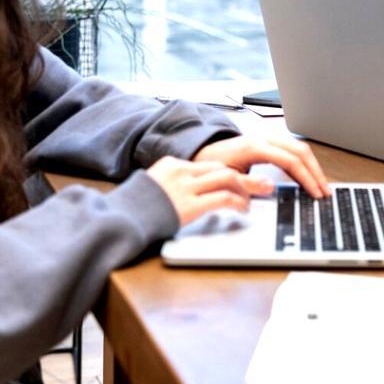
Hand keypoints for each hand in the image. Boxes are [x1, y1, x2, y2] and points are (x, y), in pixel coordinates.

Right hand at [144, 156, 272, 226]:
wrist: (120, 219)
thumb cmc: (133, 209)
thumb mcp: (152, 187)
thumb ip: (171, 186)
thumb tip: (187, 194)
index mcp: (172, 164)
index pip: (208, 164)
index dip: (228, 173)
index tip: (240, 179)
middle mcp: (181, 171)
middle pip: (222, 168)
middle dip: (245, 176)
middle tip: (263, 183)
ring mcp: (186, 187)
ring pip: (228, 178)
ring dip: (248, 187)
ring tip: (261, 194)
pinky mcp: (190, 205)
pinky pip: (222, 198)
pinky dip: (238, 202)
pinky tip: (244, 208)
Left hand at [193, 135, 329, 198]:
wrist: (204, 153)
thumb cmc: (213, 165)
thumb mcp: (227, 177)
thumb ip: (247, 182)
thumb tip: (270, 187)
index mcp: (256, 146)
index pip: (291, 160)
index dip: (306, 177)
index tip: (315, 193)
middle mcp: (265, 138)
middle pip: (301, 151)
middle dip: (316, 172)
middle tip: (326, 191)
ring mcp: (269, 138)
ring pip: (300, 148)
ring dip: (314, 167)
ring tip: (322, 186)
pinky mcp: (271, 142)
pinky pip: (294, 149)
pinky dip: (305, 163)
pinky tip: (310, 177)